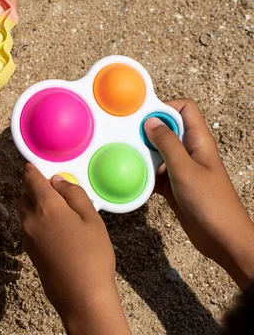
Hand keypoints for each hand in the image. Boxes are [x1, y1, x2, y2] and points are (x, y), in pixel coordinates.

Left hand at [19, 164, 129, 334]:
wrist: (81, 297)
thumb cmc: (92, 256)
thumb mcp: (91, 219)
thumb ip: (73, 194)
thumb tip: (57, 180)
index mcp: (45, 207)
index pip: (29, 178)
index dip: (32, 168)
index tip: (37, 163)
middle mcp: (30, 219)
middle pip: (24, 194)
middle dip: (35, 187)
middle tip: (56, 188)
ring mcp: (27, 237)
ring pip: (25, 211)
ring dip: (36, 205)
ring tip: (60, 210)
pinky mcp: (29, 251)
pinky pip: (29, 227)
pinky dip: (38, 220)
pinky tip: (58, 230)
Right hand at [144, 99, 253, 288]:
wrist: (222, 239)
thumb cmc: (211, 203)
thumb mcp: (185, 170)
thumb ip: (167, 144)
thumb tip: (150, 121)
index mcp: (199, 141)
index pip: (184, 109)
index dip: (164, 107)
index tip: (142, 116)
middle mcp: (190, 151)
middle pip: (167, 129)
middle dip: (147, 130)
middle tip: (126, 135)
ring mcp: (181, 169)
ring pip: (157, 152)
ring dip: (142, 153)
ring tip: (124, 156)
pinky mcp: (173, 186)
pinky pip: (154, 173)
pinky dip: (143, 174)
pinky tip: (131, 178)